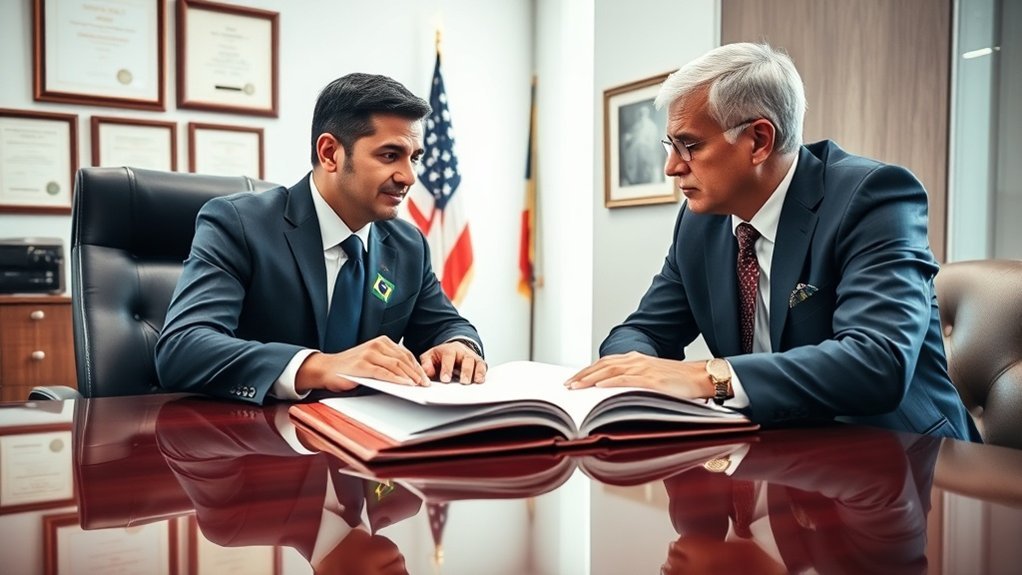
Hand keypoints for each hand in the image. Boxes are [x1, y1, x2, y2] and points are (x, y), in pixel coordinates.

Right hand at [295, 336, 429, 392]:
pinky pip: (384, 373)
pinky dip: (396, 379)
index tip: (425, 377)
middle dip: (416, 372)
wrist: (326, 368)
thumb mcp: (372, 359)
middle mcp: (376, 345)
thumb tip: (408, 375)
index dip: (416, 366)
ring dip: (409, 376)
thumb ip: (387, 363)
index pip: (405, 354)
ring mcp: (369, 354)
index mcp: (381, 341)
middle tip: (425, 384)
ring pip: (396, 365)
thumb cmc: (350, 366)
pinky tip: (405, 384)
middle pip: (403, 359)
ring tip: (418, 385)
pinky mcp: (363, 365)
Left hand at [419, 341, 486, 383]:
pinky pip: (483, 368)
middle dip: (466, 371)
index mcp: (450, 350)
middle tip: (464, 382)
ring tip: (476, 381)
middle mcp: (463, 352)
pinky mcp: (479, 364)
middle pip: (467, 359)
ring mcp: (473, 358)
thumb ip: (426, 364)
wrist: (453, 351)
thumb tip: (426, 373)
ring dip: (477, 372)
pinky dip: (483, 374)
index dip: (447, 368)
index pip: (449, 356)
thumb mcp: (430, 357)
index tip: (445, 379)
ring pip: (477, 363)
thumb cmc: (441, 356)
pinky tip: (481, 381)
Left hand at [564, 352, 710, 399]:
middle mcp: (636, 361)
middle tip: (567, 385)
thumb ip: (633, 381)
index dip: (587, 371)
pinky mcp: (652, 380)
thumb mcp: (651, 377)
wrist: (700, 377)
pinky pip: (627, 380)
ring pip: (610, 372)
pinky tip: (599, 388)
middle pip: (603, 366)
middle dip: (583, 375)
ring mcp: (644, 369)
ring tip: (576, 387)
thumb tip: (613, 393)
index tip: (573, 379)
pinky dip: (611, 383)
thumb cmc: (678, 380)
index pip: (605, 364)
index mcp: (636, 359)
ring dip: (590, 379)